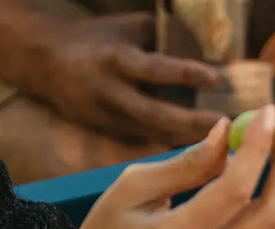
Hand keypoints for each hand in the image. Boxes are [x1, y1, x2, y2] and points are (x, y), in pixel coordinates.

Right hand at [26, 12, 223, 145]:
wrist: (48, 64)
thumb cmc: (97, 40)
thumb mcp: (126, 28)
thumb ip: (162, 37)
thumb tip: (205, 47)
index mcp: (116, 59)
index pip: (153, 69)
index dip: (184, 73)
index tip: (214, 78)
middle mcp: (113, 94)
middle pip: (158, 116)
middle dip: (194, 125)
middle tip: (226, 126)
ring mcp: (112, 120)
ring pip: (156, 138)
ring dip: (190, 143)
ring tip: (224, 146)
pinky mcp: (113, 136)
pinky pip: (150, 144)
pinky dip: (176, 148)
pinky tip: (204, 154)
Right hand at [47, 107, 274, 228]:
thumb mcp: (132, 187)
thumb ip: (185, 164)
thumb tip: (226, 131)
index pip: (235, 190)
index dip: (257, 147)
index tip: (268, 112)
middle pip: (271, 213)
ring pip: (272, 222)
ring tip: (274, 135)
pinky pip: (256, 228)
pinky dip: (262, 193)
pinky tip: (249, 167)